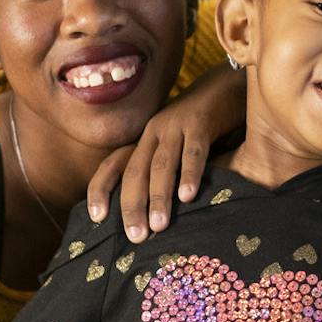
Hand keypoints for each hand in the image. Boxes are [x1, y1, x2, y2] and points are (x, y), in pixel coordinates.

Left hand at [85, 68, 244, 240]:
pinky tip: (188, 196)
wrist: (226, 85)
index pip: (113, 165)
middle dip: (132, 205)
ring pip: (161, 164)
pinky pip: (194, 151)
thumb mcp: (176, 147)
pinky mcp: (200, 122)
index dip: (101, 189)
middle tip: (135, 236)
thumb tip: (155, 215)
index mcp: (145, 139)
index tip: (95, 219)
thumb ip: (166, 173)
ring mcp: (175, 125)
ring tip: (159, 225)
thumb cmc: (202, 127)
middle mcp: (154, 131)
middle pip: (135, 171)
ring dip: (158, 196)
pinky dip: (189, 173)